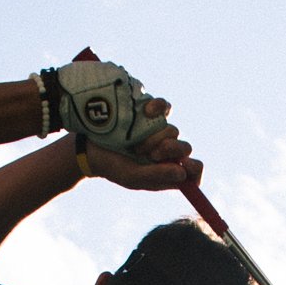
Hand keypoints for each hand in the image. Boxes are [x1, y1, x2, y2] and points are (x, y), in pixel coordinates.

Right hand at [81, 106, 197, 189]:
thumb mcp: (133, 176)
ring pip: (174, 130)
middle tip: (152, 154)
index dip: (194, 169)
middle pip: (186, 148)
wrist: (91, 146)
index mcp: (167, 171)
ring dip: (155, 137)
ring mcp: (160, 132)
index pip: (194, 171)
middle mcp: (167, 152)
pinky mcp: (151, 114)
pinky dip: (159, 107)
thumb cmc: (112, 166)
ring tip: (134, 144)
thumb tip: (183, 173)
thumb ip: (157, 176)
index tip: (184, 165)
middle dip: (172, 150)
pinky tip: (147, 111)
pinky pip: (165, 107)